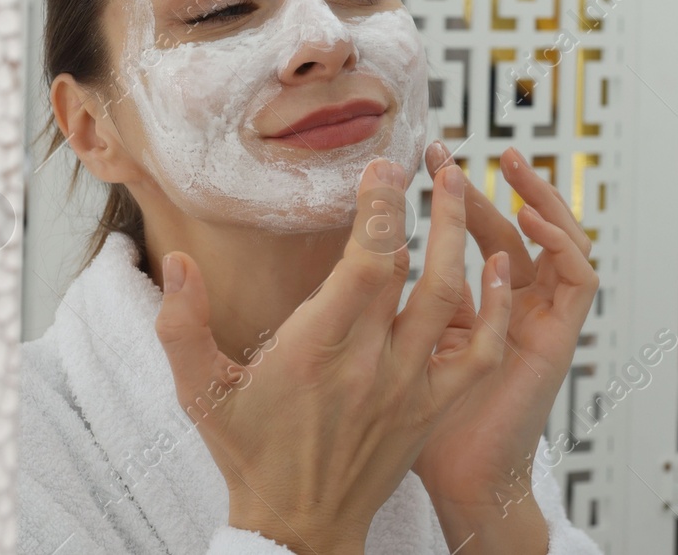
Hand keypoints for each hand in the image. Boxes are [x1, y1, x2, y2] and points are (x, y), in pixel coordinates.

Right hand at [153, 158, 510, 554]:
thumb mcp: (199, 392)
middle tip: (429, 160)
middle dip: (423, 207)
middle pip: (408, 269)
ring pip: (447, 298)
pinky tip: (500, 265)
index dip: (377, 210)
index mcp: (314, 353)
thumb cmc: (249, 454)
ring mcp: (408, 387)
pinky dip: (495, 307)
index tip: (381, 166)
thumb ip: (181, 324)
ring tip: (460, 186)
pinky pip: (479, 352)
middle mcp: (368, 366)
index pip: (360, 265)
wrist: (300, 529)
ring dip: (459, 237)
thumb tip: (177, 262)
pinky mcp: (433, 408)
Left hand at [411, 141, 599, 551]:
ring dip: (543, 199)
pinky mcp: (559, 337)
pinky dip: (561, 245)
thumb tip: (332, 251)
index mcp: (481, 305)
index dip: (457, 196)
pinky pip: (577, 281)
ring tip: (511, 166)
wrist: (455, 478)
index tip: (421, 161)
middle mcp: (518, 306)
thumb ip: (386, 298)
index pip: (478, 233)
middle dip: (491, 184)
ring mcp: (543, 319)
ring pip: (563, 242)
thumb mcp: (396, 342)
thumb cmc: (417, 422)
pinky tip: (528, 221)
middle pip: (520, 227)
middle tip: (454, 151)